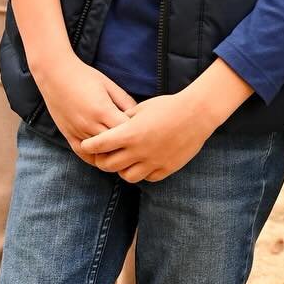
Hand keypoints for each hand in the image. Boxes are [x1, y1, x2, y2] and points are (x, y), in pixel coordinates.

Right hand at [36, 56, 136, 148]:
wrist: (55, 74)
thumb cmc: (85, 76)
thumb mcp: (109, 85)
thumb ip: (126, 102)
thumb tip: (140, 117)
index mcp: (103, 111)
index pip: (127, 132)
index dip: (138, 133)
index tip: (144, 131)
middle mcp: (90, 124)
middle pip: (115, 146)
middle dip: (128, 146)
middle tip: (138, 145)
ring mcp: (78, 132)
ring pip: (101, 154)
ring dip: (113, 154)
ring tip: (124, 152)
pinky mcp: (68, 136)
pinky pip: (84, 155)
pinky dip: (96, 158)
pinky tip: (105, 155)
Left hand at [77, 94, 211, 183]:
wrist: (197, 114)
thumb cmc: (168, 106)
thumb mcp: (141, 108)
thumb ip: (124, 119)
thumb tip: (113, 126)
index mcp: (130, 134)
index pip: (99, 145)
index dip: (89, 145)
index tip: (87, 144)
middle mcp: (139, 151)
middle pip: (108, 166)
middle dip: (102, 160)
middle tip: (103, 155)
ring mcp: (153, 162)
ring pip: (127, 177)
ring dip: (122, 170)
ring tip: (125, 161)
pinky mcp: (166, 168)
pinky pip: (148, 177)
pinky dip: (143, 172)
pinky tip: (144, 163)